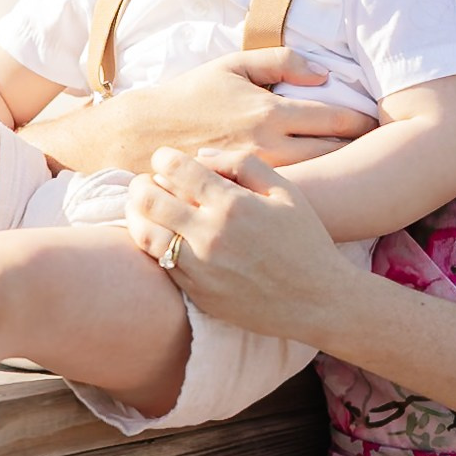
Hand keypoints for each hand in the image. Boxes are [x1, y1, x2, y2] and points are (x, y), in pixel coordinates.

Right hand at [29, 49, 376, 172]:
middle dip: (364, 155)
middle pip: (334, 156)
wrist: (139, 137)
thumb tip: (324, 73)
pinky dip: (314, 196)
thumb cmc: (189, 95)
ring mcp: (256, 176)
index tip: (381, 125)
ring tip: (373, 182)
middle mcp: (268, 146)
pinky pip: (287, 199)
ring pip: (317, 181)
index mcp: (270, 111)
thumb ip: (280, 61)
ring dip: (346, 179)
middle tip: (392, 155)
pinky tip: (331, 199)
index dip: (363, 125)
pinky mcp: (242, 198)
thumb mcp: (232, 65)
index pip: (334, 121)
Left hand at [123, 146, 360, 344]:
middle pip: (150, 199)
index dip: (164, 158)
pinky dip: (153, 244)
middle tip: (146, 181)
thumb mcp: (286, 192)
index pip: (178, 170)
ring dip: (137, 214)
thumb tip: (202, 156)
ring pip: (145, 233)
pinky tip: (160, 235)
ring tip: (143, 207)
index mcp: (234, 205)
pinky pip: (161, 263)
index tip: (163, 158)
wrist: (318, 300)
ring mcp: (200, 267)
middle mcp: (211, 235)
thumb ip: (244, 164)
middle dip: (142, 184)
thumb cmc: (306, 240)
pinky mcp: (197, 292)